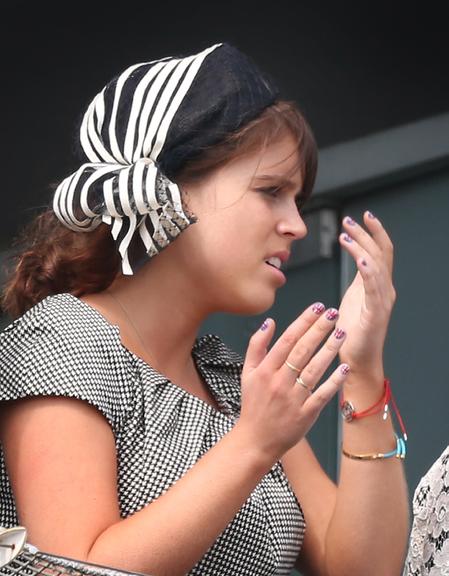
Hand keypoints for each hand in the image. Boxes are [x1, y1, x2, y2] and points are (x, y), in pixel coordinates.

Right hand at [236, 304, 350, 464]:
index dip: (303, 321)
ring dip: (330, 350)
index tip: (317, 307)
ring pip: (314, 369)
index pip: (288, 339)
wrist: (255, 440)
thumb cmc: (253, 404)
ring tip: (342, 333)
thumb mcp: (247, 372)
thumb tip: (270, 322)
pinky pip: (322, 395)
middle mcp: (280, 382)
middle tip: (334, 313)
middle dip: (319, 329)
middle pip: (303, 350)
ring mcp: (294, 398)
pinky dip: (334, 381)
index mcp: (266, 370)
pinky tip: (344, 368)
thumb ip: (257, 346)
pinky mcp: (306, 414)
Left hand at [337, 211, 395, 375]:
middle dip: (365, 233)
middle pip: (379, 253)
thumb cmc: (353, 331)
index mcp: (378, 284)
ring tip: (346, 234)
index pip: (380, 251)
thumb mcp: (356, 296)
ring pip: (376, 266)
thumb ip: (361, 277)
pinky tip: (359, 259)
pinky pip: (373, 288)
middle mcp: (385, 289)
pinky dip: (368, 271)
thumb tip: (358, 256)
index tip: (360, 217)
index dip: (373, 233)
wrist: (357, 360)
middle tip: (348, 220)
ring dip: (361, 247)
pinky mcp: (375, 313)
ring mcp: (382, 301)